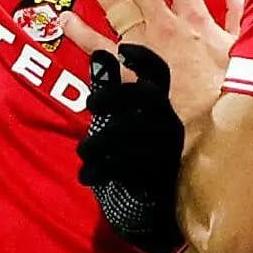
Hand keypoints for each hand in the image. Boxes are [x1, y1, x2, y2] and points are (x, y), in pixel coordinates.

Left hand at [64, 0, 245, 124]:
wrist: (204, 130)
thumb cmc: (224, 94)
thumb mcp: (242, 52)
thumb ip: (238, 14)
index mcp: (195, 21)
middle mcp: (164, 27)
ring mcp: (141, 47)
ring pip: (115, 6)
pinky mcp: (123, 69)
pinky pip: (96, 46)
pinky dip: (79, 31)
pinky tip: (66, 19)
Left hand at [80, 45, 188, 252]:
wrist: (161, 202)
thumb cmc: (138, 148)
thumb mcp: (127, 116)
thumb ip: (112, 86)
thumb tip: (99, 53)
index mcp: (162, 104)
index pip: (161, 73)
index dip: (144, 58)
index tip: (122, 50)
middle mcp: (169, 120)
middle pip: (146, 95)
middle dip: (113, 94)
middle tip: (90, 103)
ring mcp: (166, 146)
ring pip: (128, 131)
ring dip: (98, 142)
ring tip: (83, 151)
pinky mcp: (159, 173)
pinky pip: (125, 165)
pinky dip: (100, 169)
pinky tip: (86, 174)